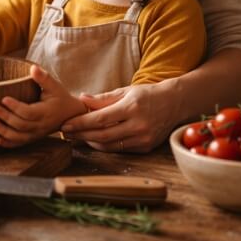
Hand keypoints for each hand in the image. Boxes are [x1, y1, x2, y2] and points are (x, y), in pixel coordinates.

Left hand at [0, 65, 86, 148]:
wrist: (71, 115)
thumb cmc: (61, 98)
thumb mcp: (55, 86)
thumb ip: (44, 78)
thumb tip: (33, 67)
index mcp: (46, 112)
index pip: (29, 113)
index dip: (16, 107)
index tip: (4, 99)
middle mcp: (41, 126)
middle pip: (22, 125)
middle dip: (7, 118)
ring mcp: (37, 134)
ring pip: (20, 137)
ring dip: (5, 132)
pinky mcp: (33, 138)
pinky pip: (20, 144)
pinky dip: (8, 144)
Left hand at [59, 80, 179, 152]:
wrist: (175, 103)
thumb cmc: (147, 94)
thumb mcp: (126, 91)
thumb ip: (103, 98)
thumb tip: (82, 98)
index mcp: (131, 107)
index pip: (100, 119)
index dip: (80, 123)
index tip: (66, 124)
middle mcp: (138, 125)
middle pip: (102, 135)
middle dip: (81, 135)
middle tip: (66, 132)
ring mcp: (143, 138)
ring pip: (109, 145)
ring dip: (90, 142)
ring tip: (76, 136)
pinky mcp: (146, 147)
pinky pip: (120, 149)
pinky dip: (104, 145)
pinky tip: (94, 140)